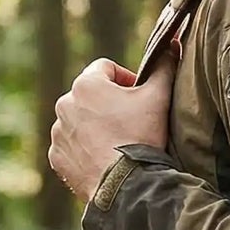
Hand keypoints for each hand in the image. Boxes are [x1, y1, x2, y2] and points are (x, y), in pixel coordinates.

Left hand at [49, 46, 177, 202]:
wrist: (125, 184)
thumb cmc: (140, 135)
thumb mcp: (159, 96)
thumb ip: (165, 66)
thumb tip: (173, 44)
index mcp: (86, 84)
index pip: (106, 68)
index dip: (126, 79)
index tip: (139, 97)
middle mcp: (64, 104)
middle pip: (91, 95)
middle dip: (109, 104)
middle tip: (132, 121)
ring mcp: (58, 133)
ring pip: (79, 121)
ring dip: (95, 126)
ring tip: (118, 142)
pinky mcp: (56, 157)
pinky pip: (71, 146)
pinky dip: (85, 149)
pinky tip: (105, 159)